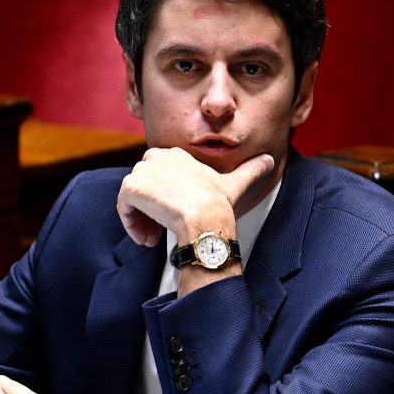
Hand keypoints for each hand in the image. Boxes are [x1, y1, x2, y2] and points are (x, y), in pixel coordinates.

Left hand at [116, 147, 274, 247]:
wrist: (204, 218)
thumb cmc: (219, 204)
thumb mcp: (236, 184)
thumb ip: (250, 170)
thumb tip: (270, 160)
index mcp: (177, 154)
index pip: (159, 174)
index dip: (164, 196)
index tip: (174, 216)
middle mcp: (157, 157)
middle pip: (144, 185)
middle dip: (149, 209)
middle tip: (159, 231)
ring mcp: (142, 171)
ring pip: (133, 197)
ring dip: (140, 220)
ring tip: (152, 238)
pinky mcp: (131, 187)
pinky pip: (123, 206)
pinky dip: (130, 224)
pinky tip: (146, 239)